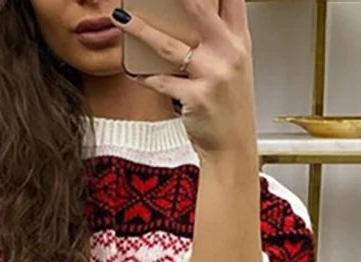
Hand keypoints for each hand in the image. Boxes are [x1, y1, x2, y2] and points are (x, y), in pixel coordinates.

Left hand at [111, 0, 257, 157]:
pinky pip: (161, 82)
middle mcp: (229, 54)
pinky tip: (131, 71)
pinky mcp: (196, 99)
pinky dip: (144, 77)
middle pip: (197, 9)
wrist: (234, 149)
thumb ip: (217, 37)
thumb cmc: (229, 107)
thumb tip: (186, 13)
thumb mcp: (233, 66)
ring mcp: (213, 76)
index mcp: (240, 41)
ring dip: (141, 30)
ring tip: (121, 17)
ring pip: (169, 46)